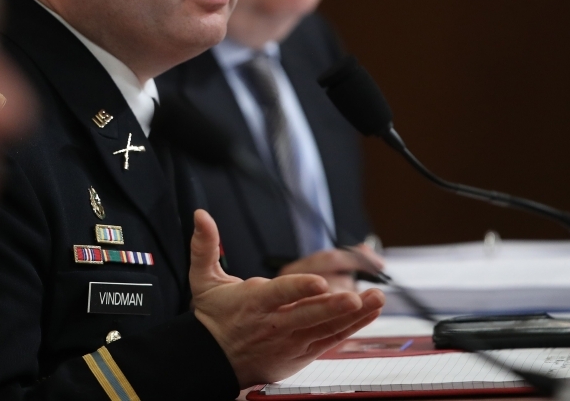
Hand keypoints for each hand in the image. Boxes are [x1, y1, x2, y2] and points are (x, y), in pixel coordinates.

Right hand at [189, 210, 384, 387]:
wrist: (212, 359)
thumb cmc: (212, 317)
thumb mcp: (203, 279)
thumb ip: (204, 246)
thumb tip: (201, 216)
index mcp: (252, 303)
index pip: (278, 294)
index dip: (299, 288)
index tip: (318, 281)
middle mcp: (274, 324)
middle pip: (307, 315)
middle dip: (333, 306)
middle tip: (355, 297)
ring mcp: (290, 341)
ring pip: (325, 328)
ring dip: (353, 315)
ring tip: (374, 299)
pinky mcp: (301, 353)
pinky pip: (330, 340)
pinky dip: (350, 328)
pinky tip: (367, 314)